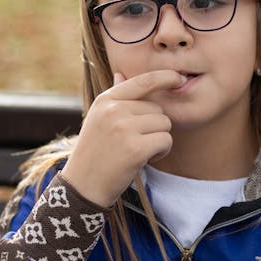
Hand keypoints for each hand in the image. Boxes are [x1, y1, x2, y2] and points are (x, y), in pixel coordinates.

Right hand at [62, 69, 184, 206]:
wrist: (82, 186)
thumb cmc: (94, 153)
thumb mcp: (97, 119)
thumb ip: (114, 97)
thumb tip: (120, 73)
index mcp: (105, 101)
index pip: (142, 81)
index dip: (164, 77)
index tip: (178, 78)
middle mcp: (114, 110)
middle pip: (158, 108)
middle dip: (155, 126)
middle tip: (135, 142)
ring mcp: (124, 129)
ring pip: (164, 124)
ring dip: (159, 139)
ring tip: (138, 151)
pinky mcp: (135, 149)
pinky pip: (165, 141)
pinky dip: (161, 152)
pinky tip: (144, 159)